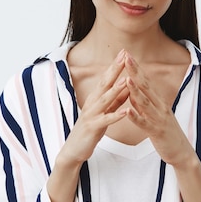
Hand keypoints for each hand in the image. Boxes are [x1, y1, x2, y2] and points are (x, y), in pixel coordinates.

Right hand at [59, 50, 129, 164]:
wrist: (74, 149)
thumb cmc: (90, 130)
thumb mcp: (104, 112)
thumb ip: (115, 100)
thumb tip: (126, 86)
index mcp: (95, 98)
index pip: (106, 78)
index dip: (115, 65)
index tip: (124, 52)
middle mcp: (92, 103)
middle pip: (104, 84)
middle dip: (115, 70)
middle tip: (124, 56)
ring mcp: (91, 115)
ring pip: (105, 100)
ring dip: (116, 90)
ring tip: (127, 80)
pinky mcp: (92, 128)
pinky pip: (105, 121)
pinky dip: (115, 116)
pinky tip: (124, 112)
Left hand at [123, 53, 193, 167]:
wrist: (182, 152)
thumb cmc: (166, 132)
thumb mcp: (155, 113)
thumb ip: (144, 102)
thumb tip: (132, 90)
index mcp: (158, 101)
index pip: (146, 81)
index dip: (137, 68)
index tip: (127, 55)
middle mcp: (160, 106)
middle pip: (146, 86)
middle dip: (135, 71)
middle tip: (126, 58)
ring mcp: (159, 118)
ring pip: (145, 103)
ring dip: (135, 91)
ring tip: (126, 79)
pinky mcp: (156, 132)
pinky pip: (144, 123)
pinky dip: (135, 116)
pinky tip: (127, 111)